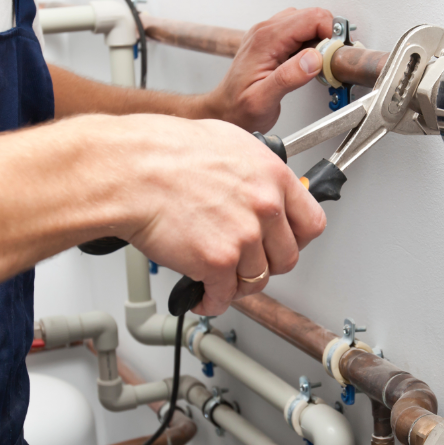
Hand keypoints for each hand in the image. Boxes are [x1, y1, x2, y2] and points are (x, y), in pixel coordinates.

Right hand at [96, 115, 326, 314]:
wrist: (131, 170)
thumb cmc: (164, 151)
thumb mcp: (226, 143)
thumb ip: (251, 172)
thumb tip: (256, 186)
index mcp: (272, 176)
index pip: (311, 223)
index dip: (296, 240)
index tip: (282, 244)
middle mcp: (265, 207)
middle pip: (286, 258)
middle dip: (265, 265)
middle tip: (247, 264)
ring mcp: (244, 237)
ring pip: (256, 281)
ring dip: (238, 285)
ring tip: (220, 280)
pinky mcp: (217, 262)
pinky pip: (224, 296)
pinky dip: (213, 302)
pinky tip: (203, 296)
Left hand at [201, 8, 335, 132]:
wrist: (224, 110)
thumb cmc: (238, 108)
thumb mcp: (262, 100)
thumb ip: (288, 78)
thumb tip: (313, 59)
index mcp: (266, 40)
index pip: (311, 18)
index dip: (330, 34)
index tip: (333, 56)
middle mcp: (266, 31)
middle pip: (312, 16)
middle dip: (328, 37)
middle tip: (327, 64)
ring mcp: (268, 33)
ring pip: (307, 21)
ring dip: (320, 40)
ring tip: (317, 66)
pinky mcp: (272, 41)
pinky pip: (300, 31)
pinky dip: (311, 44)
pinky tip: (308, 63)